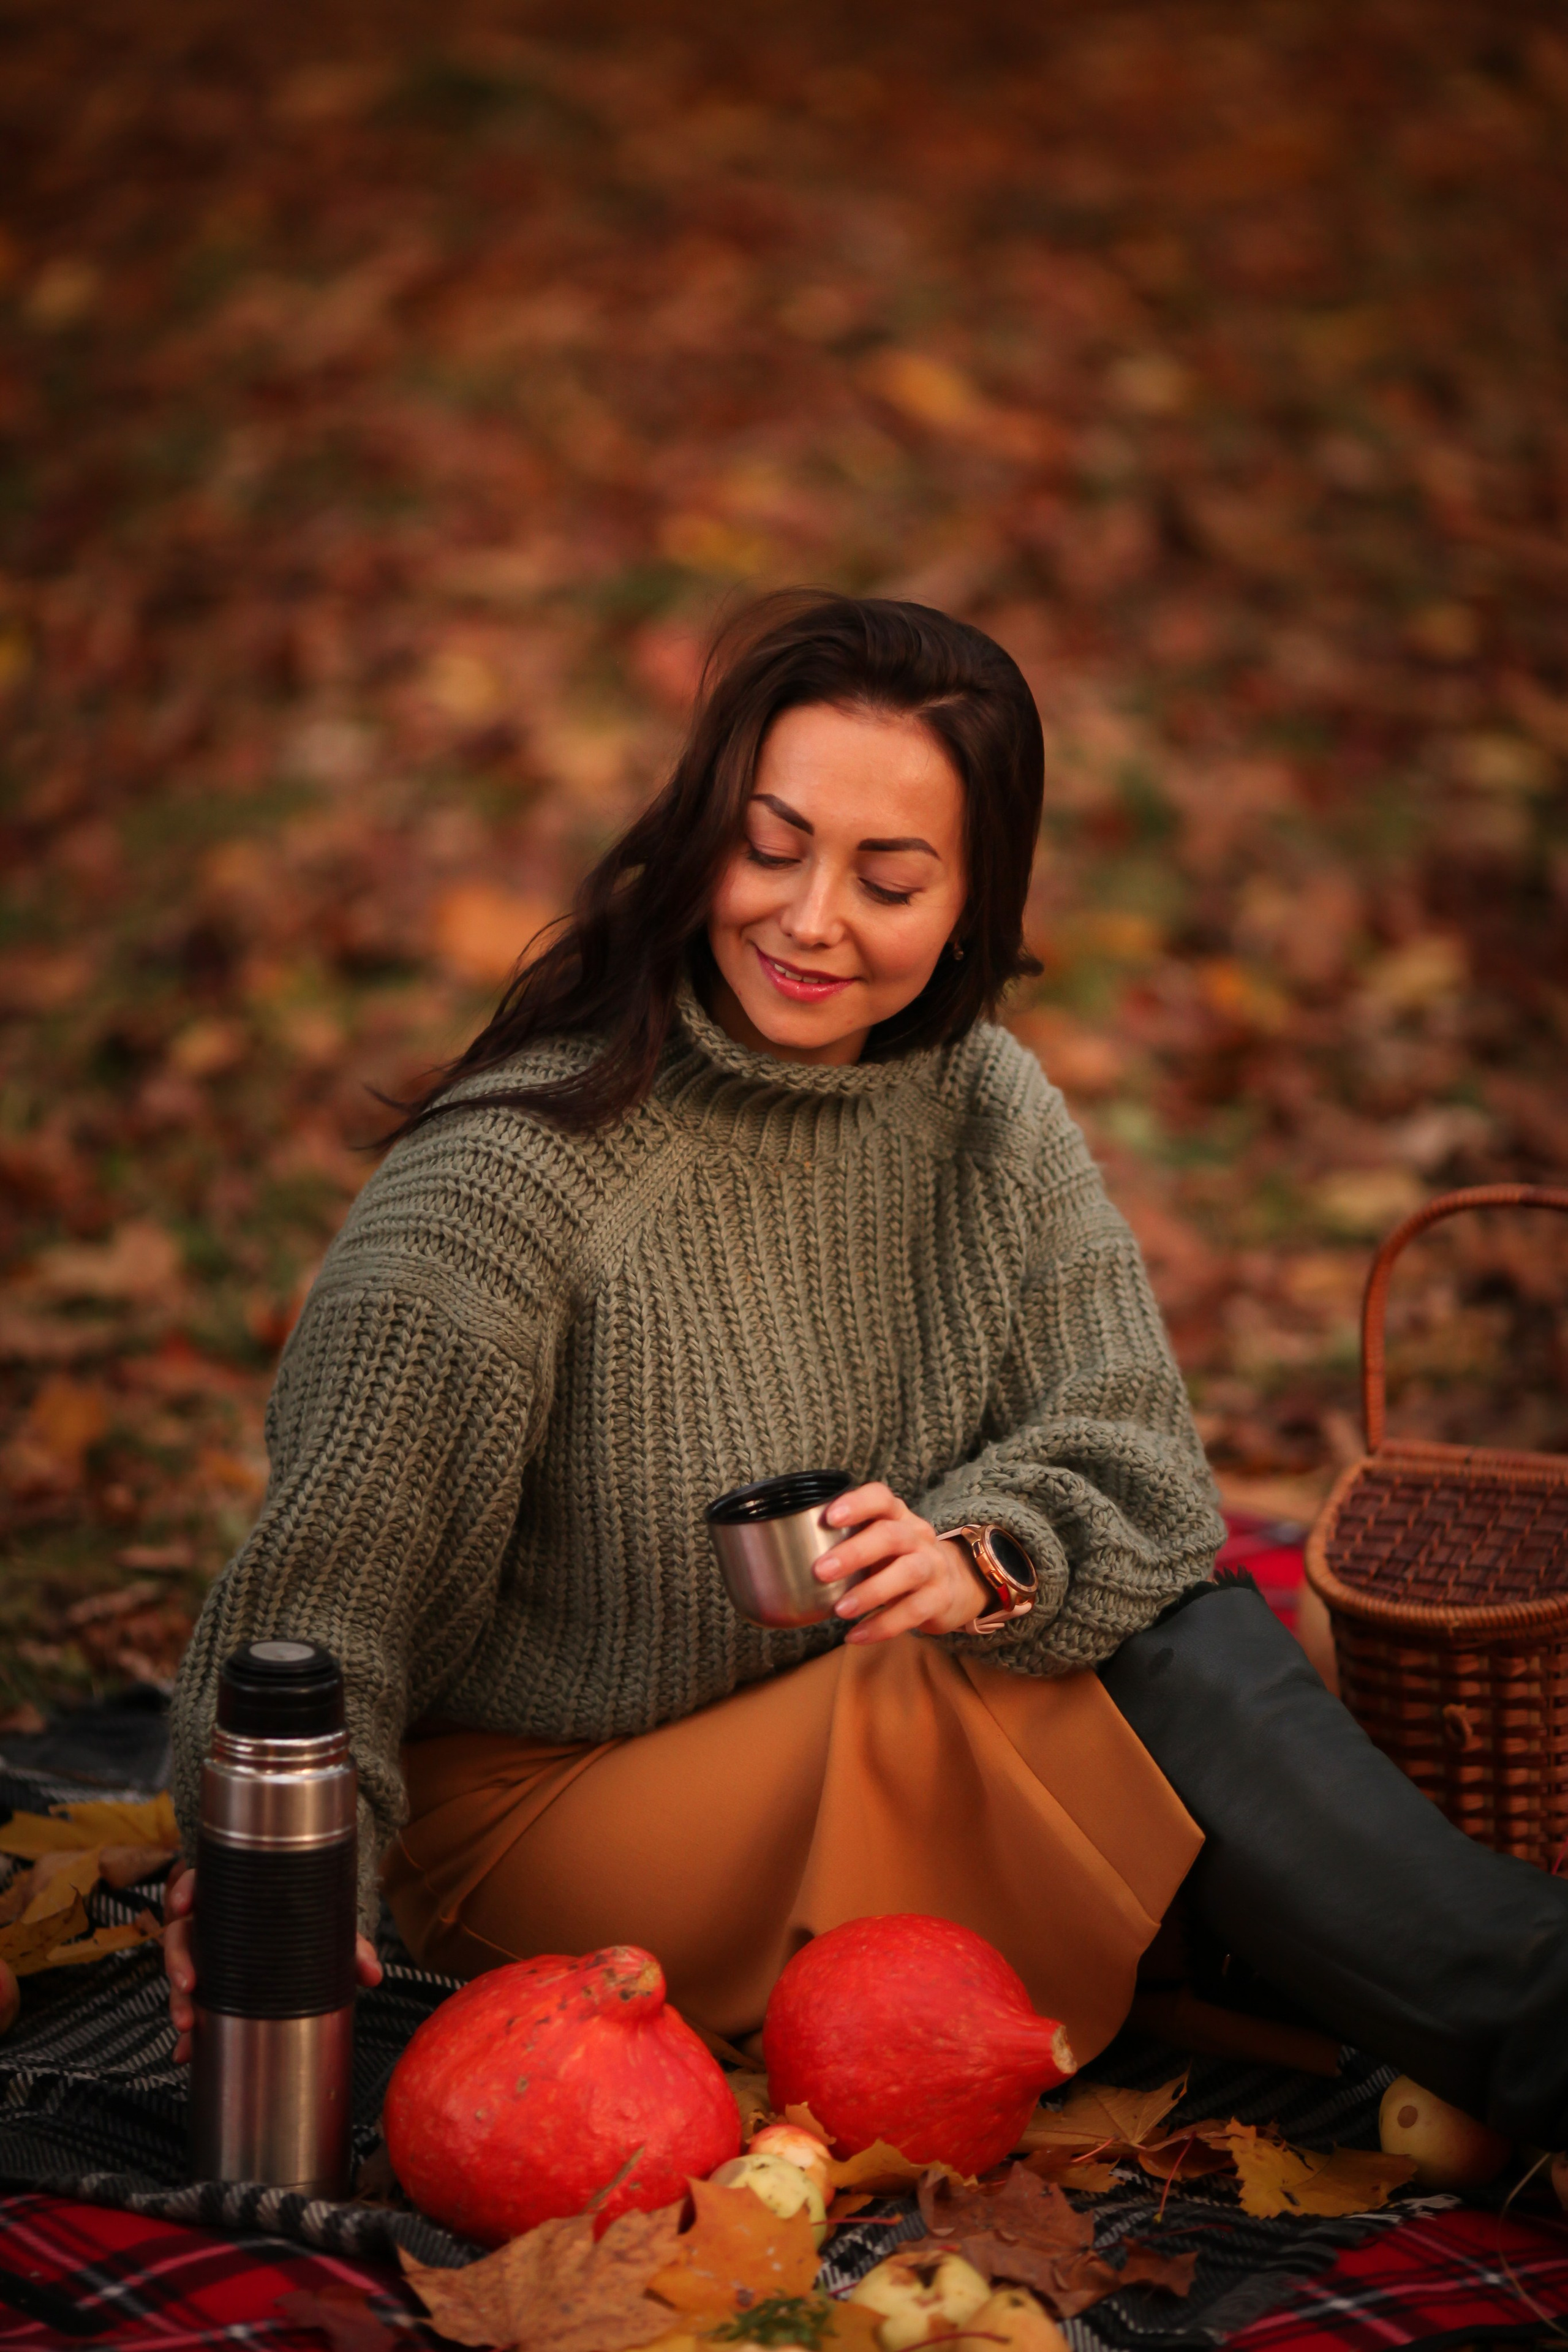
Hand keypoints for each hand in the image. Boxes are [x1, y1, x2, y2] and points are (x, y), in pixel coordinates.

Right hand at [164, 1857, 383, 2063]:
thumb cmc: (307, 1931)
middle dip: (177, 1960)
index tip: (184, 1905)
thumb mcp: (327, 1935)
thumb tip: (374, 1973)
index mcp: (233, 1898)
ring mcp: (205, 1958)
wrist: (305, 1956)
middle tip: (188, 1984)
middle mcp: (212, 1926)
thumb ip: (351, 1949)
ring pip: (180, 1976)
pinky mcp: (207, 1991)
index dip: (186, 1891)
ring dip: (179, 2002)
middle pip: (180, 1935)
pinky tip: (187, 2055)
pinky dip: (189, 2037)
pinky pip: (192, 2010)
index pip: (201, 1883)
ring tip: (188, 2027)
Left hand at [814, 1482, 987, 1642]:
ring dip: (870, 1591)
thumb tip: (786, 1562)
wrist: (952, 1585)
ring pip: (907, 1572)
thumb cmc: (896, 1561)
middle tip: (821, 1571)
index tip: (829, 1517)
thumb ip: (845, 1544)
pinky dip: (882, 1626)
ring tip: (840, 1610)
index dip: (857, 1504)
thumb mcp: (877, 1545)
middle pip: (891, 1536)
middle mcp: (917, 1536)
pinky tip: (855, 1635)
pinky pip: (913, 1611)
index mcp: (897, 1516)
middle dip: (855, 1552)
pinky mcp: (939, 1598)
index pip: (881, 1498)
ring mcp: (933, 1566)